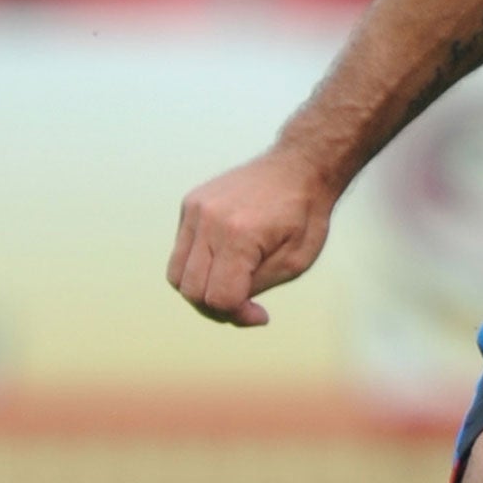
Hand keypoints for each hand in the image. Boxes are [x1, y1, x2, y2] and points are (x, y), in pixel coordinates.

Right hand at [166, 149, 337, 326]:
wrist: (301, 165)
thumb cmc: (306, 214)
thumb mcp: (296, 261)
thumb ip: (256, 287)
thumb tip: (228, 308)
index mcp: (240, 234)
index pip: (219, 298)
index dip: (238, 316)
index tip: (261, 315)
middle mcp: (210, 219)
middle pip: (192, 291)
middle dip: (217, 309)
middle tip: (245, 307)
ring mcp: (196, 208)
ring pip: (177, 274)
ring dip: (201, 290)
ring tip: (232, 285)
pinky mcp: (190, 203)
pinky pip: (181, 250)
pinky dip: (198, 265)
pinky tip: (226, 258)